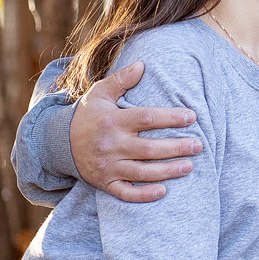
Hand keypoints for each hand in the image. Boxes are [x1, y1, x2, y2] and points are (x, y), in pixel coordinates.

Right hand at [72, 61, 202, 203]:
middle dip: (176, 148)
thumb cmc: (88, 116)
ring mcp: (107, 167)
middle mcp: (111, 145)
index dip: (171, 118)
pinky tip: (163, 191)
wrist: (59, 143)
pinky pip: (126, 193)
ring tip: (189, 166)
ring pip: (142, 173)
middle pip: (149, 149)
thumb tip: (142, 64)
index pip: (147, 118)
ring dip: (167, 171)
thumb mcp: (100, 93)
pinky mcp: (104, 183)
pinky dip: (144, 195)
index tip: (192, 117)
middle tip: (199, 145)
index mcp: (113, 121)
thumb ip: (121, 80)